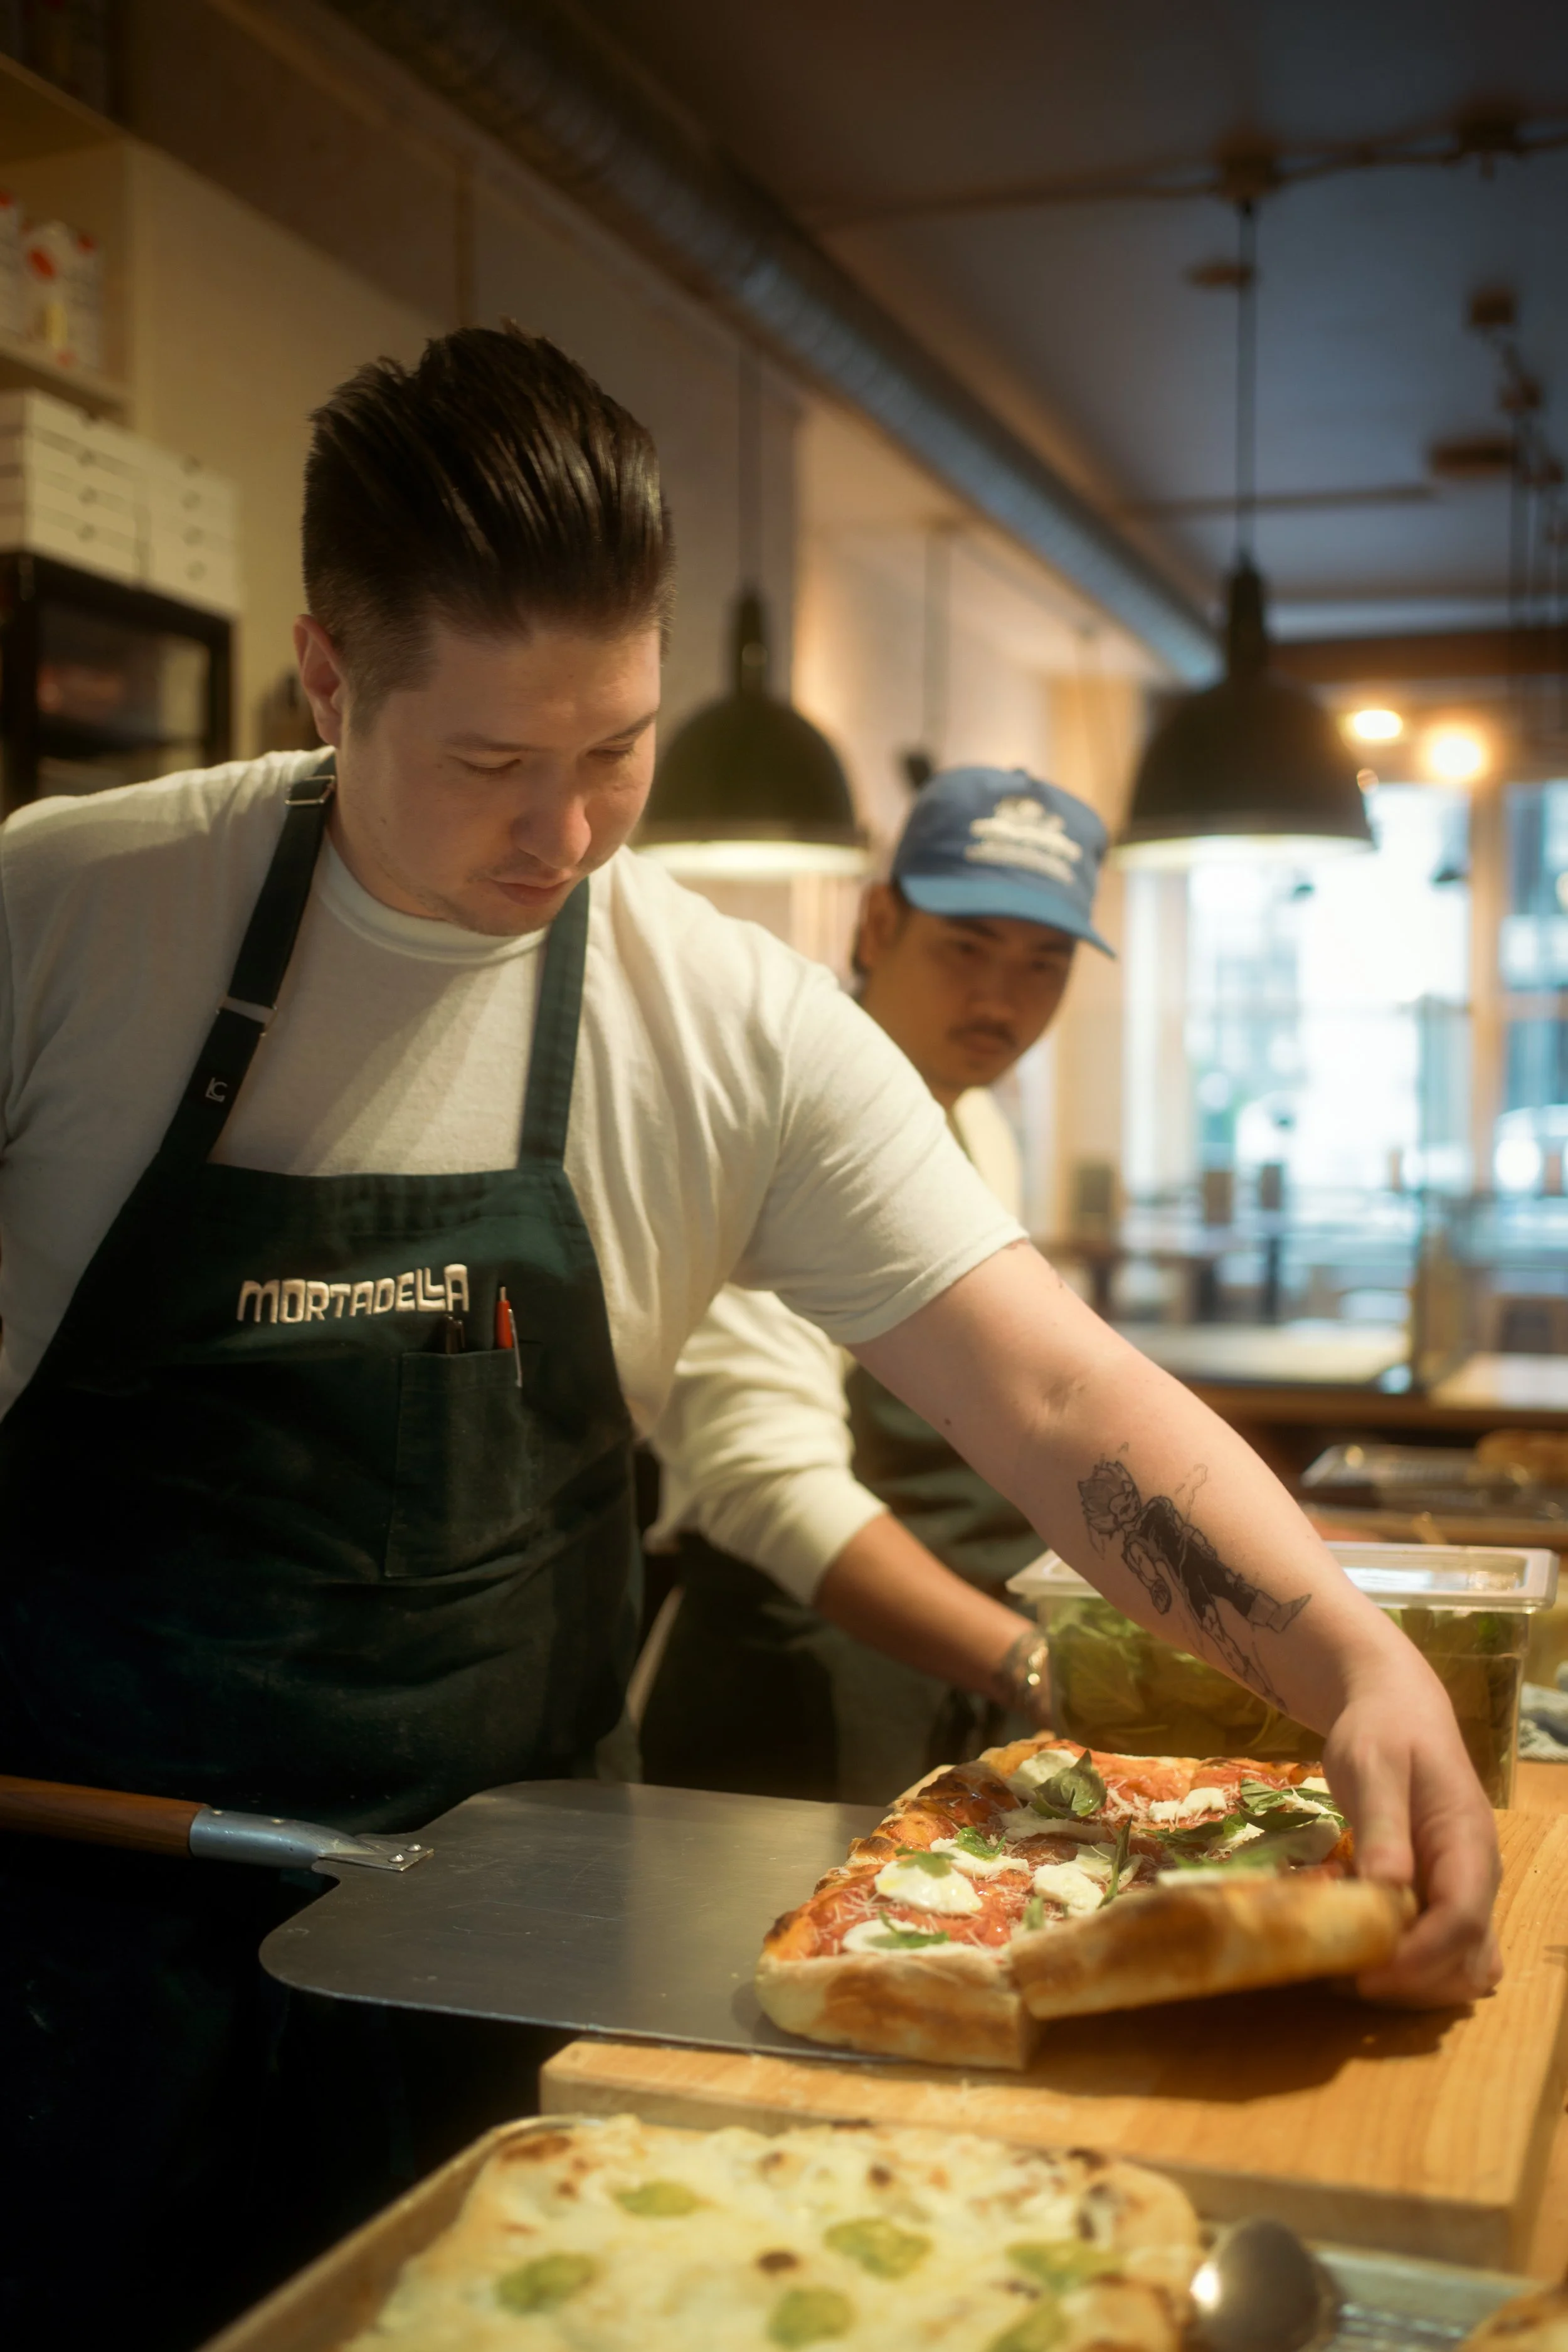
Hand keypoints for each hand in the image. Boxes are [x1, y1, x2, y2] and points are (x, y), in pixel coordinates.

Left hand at [1322, 1648, 1502, 2006]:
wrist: (1395, 1709)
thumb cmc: (1382, 1731)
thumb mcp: (1373, 1765)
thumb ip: (1382, 1824)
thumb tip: (1387, 1887)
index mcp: (1467, 1842)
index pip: (1462, 1919)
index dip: (1420, 1957)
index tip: (1368, 1975)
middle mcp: (1476, 1875)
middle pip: (1467, 1958)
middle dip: (1414, 1981)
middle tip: (1345, 1976)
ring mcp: (1462, 1887)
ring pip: (1462, 1965)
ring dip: (1414, 1983)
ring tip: (1349, 1968)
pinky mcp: (1440, 1892)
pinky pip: (1442, 1949)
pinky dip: (1408, 1965)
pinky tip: (1359, 1946)